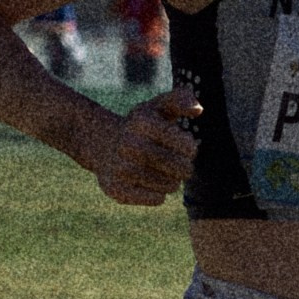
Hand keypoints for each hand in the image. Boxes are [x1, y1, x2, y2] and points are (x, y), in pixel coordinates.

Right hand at [89, 85, 200, 206]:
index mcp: (143, 121)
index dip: (189, 148)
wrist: (102, 143)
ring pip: (171, 186)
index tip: (182, 144)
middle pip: (182, 169)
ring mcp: (122, 169)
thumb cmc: (142, 126)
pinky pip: (157, 199)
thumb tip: (197, 110)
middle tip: (174, 161)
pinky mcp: (117, 190)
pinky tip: (146, 181)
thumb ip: (182, 98)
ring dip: (170, 180)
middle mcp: (130, 145)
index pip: (188, 147)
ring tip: (158, 170)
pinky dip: (157, 193)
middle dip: (183, 166)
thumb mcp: (159, 106)